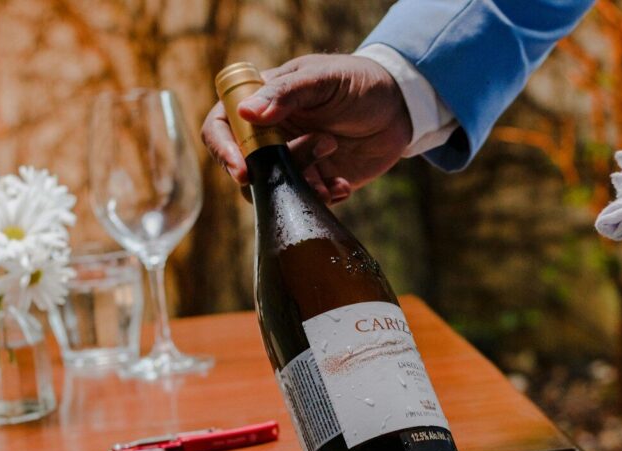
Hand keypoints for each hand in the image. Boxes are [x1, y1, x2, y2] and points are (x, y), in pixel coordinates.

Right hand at [201, 54, 412, 203]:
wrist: (400, 108)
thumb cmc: (358, 81)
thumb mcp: (323, 78)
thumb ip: (286, 93)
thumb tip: (246, 112)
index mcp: (261, 103)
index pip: (221, 128)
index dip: (224, 150)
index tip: (243, 170)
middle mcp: (271, 135)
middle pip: (246, 167)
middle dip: (275, 170)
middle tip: (320, 147)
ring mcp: (293, 161)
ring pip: (276, 189)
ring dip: (304, 185)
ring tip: (336, 158)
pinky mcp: (318, 182)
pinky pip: (308, 201)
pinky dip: (325, 198)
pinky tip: (345, 184)